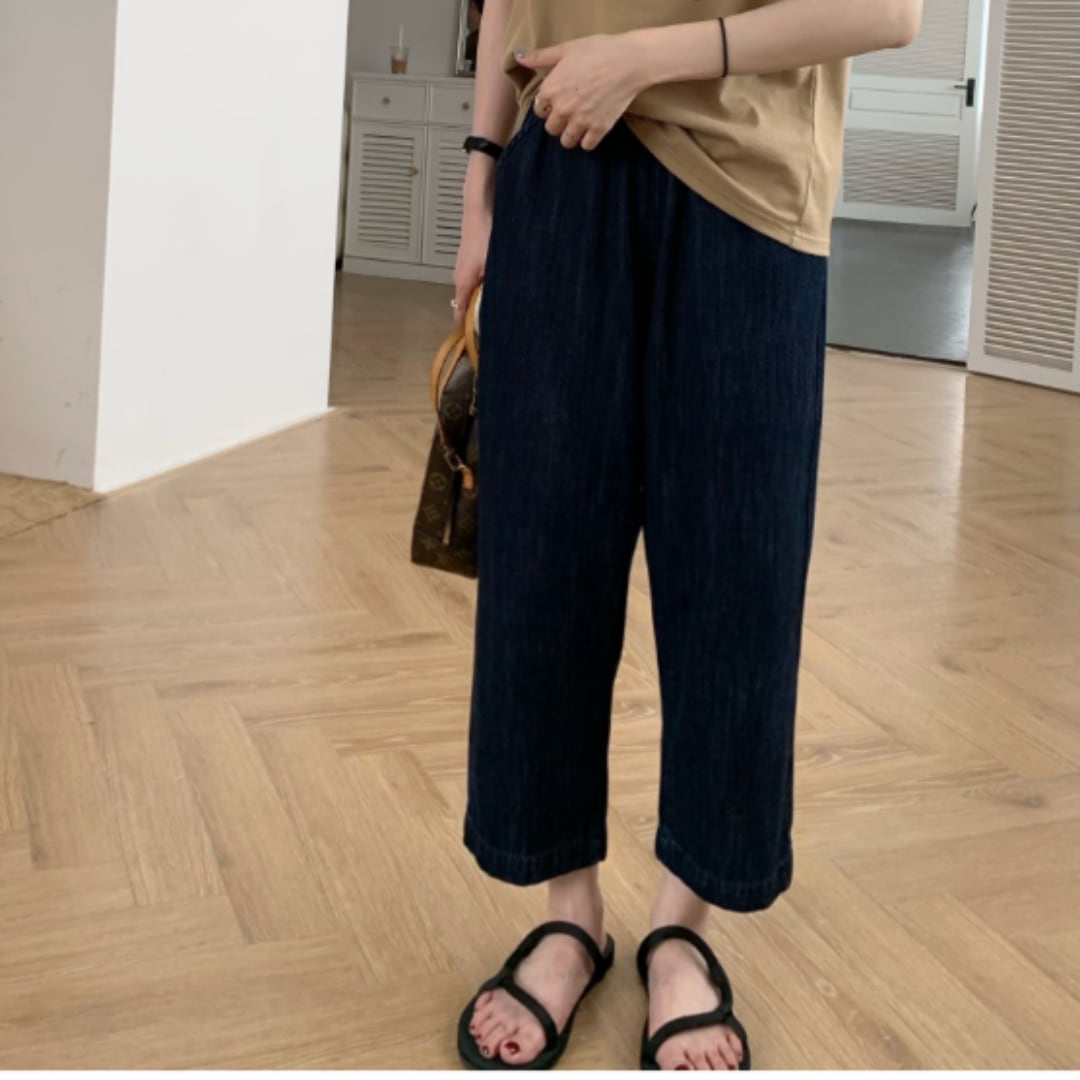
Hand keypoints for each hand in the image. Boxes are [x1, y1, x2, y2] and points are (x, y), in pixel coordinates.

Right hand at [453, 199, 491, 324]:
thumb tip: (495, 307)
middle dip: (477, 314)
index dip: (466, 328)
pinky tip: (496, 284)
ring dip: (482, 298)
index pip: (459, 313)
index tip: (476, 339)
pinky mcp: (469, 260)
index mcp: (462, 282)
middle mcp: (459, 277)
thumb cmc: (484, 237)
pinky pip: (474, 280)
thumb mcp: (491, 267)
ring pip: (471, 291)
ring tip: (499, 305)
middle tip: (495, 324)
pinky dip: (483, 286)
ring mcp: (463, 268)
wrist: (479, 211)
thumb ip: (490, 288)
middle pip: (466, 304)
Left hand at [516, 34, 647, 150]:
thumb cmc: (597, 50)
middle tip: (570, 114)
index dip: (548, 106)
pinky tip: (592, 131)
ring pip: (567, 141)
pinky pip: (587, 145)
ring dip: (571, 135)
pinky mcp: (598, 129)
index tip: (557, 101)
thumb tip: (519, 57)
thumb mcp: (566, 49)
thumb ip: (541, 57)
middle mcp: (562, 109)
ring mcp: (580, 121)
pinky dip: (588, 141)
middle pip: (551, 128)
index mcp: (551, 90)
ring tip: (579, 125)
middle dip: (558, 122)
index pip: (539, 110)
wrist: (628, 61)